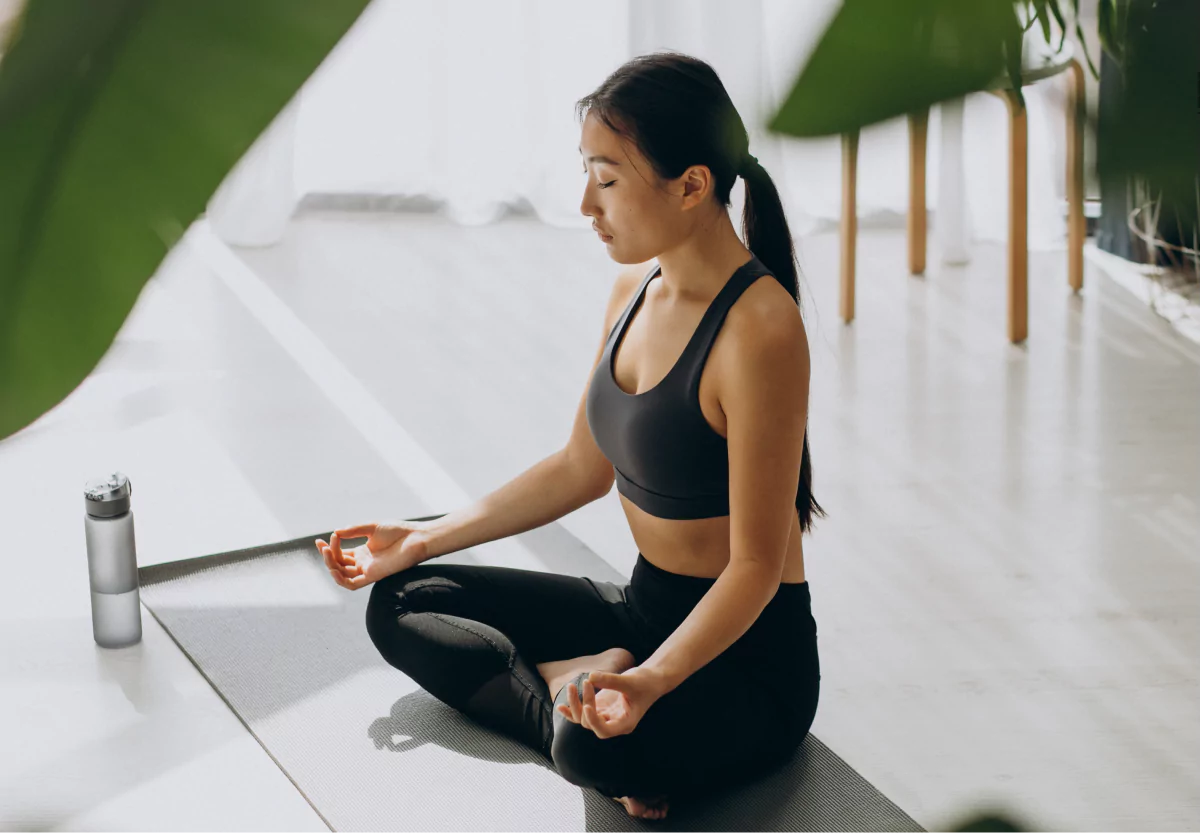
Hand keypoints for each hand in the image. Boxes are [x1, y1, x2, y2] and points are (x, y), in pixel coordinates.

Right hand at [315, 520, 433, 589]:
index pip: (341, 555)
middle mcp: (364, 563)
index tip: (325, 538)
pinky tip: (334, 569)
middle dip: (328, 556)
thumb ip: (354, 530)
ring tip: (327, 552)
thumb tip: (336, 532)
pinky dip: (341, 580)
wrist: (416, 538)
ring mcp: (368, 570)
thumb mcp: (371, 527)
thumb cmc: (398, 531)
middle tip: (323, 545)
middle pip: (339, 565)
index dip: (330, 548)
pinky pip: (353, 584)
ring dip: (331, 565)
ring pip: (342, 575)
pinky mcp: (373, 576)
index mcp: (363, 552)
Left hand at [556, 666, 665, 738]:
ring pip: (583, 718)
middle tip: (586, 682)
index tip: (587, 706)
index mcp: (624, 723)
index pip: (604, 730)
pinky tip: (560, 706)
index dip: (593, 721)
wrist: (650, 678)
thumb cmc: (645, 682)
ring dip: (574, 704)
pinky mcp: (601, 707)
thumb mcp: (630, 680)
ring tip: (571, 686)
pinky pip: (582, 713)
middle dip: (584, 703)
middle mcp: (613, 723)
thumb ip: (611, 680)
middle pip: (590, 723)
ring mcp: (606, 716)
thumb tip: (590, 676)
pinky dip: (571, 710)